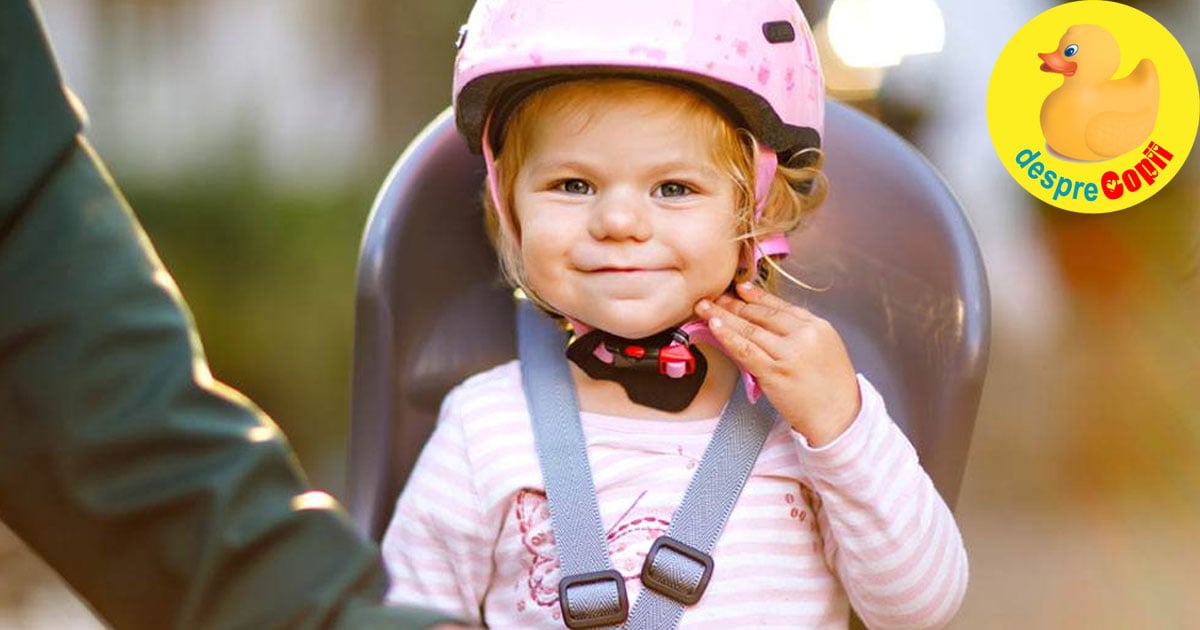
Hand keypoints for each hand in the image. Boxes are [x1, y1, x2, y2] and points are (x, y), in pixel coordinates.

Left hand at [695, 282, 860, 446]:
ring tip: (705, 308)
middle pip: (762, 315)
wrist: (840, 417)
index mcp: (818, 326)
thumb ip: (801, 334)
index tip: (740, 288)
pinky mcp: (775, 373)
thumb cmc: (832, 388)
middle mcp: (804, 336)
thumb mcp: (825, 349)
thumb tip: (769, 322)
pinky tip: (714, 327)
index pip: (781, 306)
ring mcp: (789, 354)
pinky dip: (727, 337)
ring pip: (749, 330)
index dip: (757, 297)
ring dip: (723, 316)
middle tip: (715, 297)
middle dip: (735, 304)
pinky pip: (745, 350)